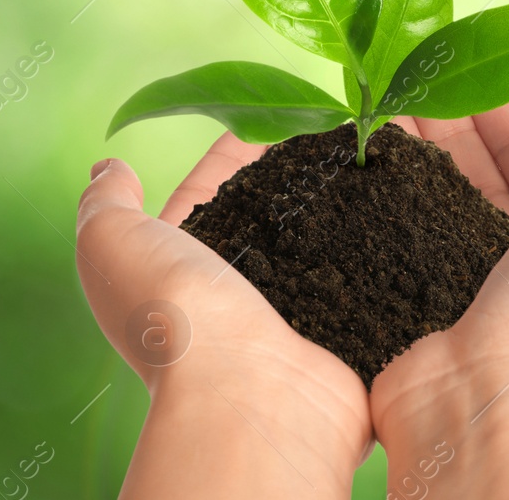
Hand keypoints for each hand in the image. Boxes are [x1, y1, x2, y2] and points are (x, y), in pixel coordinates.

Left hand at [75, 136, 372, 498]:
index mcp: (178, 269)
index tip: (271, 111)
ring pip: (322, 241)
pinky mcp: (344, 330)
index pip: (207, 192)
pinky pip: (367, 274)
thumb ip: (106, 204)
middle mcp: (234, 293)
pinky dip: (383, 241)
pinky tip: (402, 203)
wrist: (252, 397)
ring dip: (345, 201)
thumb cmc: (178, 317)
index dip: (233, 150)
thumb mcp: (112, 244)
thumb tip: (109, 170)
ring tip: (376, 151)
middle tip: (336, 125)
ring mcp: (293, 313)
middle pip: (269, 216)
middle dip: (297, 171)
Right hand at [370, 102, 508, 498]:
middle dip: (447, 128)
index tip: (468, 79)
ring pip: (428, 201)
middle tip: (408, 81)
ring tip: (374, 107)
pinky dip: (372, 194)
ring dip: (406, 153)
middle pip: (477, 179)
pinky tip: (351, 158)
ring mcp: (455, 285)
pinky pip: (387, 232)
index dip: (507, 123)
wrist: (485, 399)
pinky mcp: (403, 299)